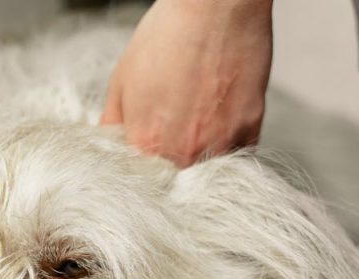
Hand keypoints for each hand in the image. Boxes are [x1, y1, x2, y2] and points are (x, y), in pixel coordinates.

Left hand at [100, 0, 273, 167]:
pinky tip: (216, 120)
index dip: (137, 174)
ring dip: (197, 159)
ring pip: (205, 172)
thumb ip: (112, 124)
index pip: (136, 182)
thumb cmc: (167, 36)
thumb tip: (108, 147)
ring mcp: (220, 144)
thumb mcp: (121, 82)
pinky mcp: (250, 130)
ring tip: (192, 127)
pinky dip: (226, 145)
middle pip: (172, 181)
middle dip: (166, 169)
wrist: (216, 7)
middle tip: (167, 142)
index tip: (138, 165)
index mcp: (147, 144)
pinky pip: (236, 155)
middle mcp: (184, 153)